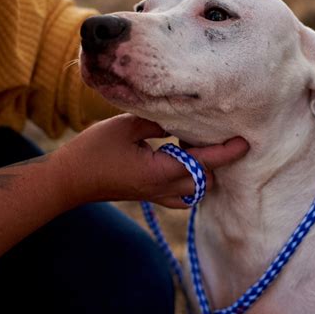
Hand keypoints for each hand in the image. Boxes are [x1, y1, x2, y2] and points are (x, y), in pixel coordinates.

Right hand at [58, 114, 248, 208]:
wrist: (70, 179)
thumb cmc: (94, 150)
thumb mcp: (126, 127)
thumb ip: (156, 121)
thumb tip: (177, 117)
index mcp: (160, 171)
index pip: (204, 162)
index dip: (226, 152)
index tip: (244, 141)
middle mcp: (162, 188)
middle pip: (205, 180)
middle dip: (216, 160)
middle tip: (213, 135)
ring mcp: (155, 196)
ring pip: (194, 189)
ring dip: (202, 170)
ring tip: (197, 146)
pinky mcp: (148, 196)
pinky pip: (180, 195)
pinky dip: (189, 180)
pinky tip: (181, 162)